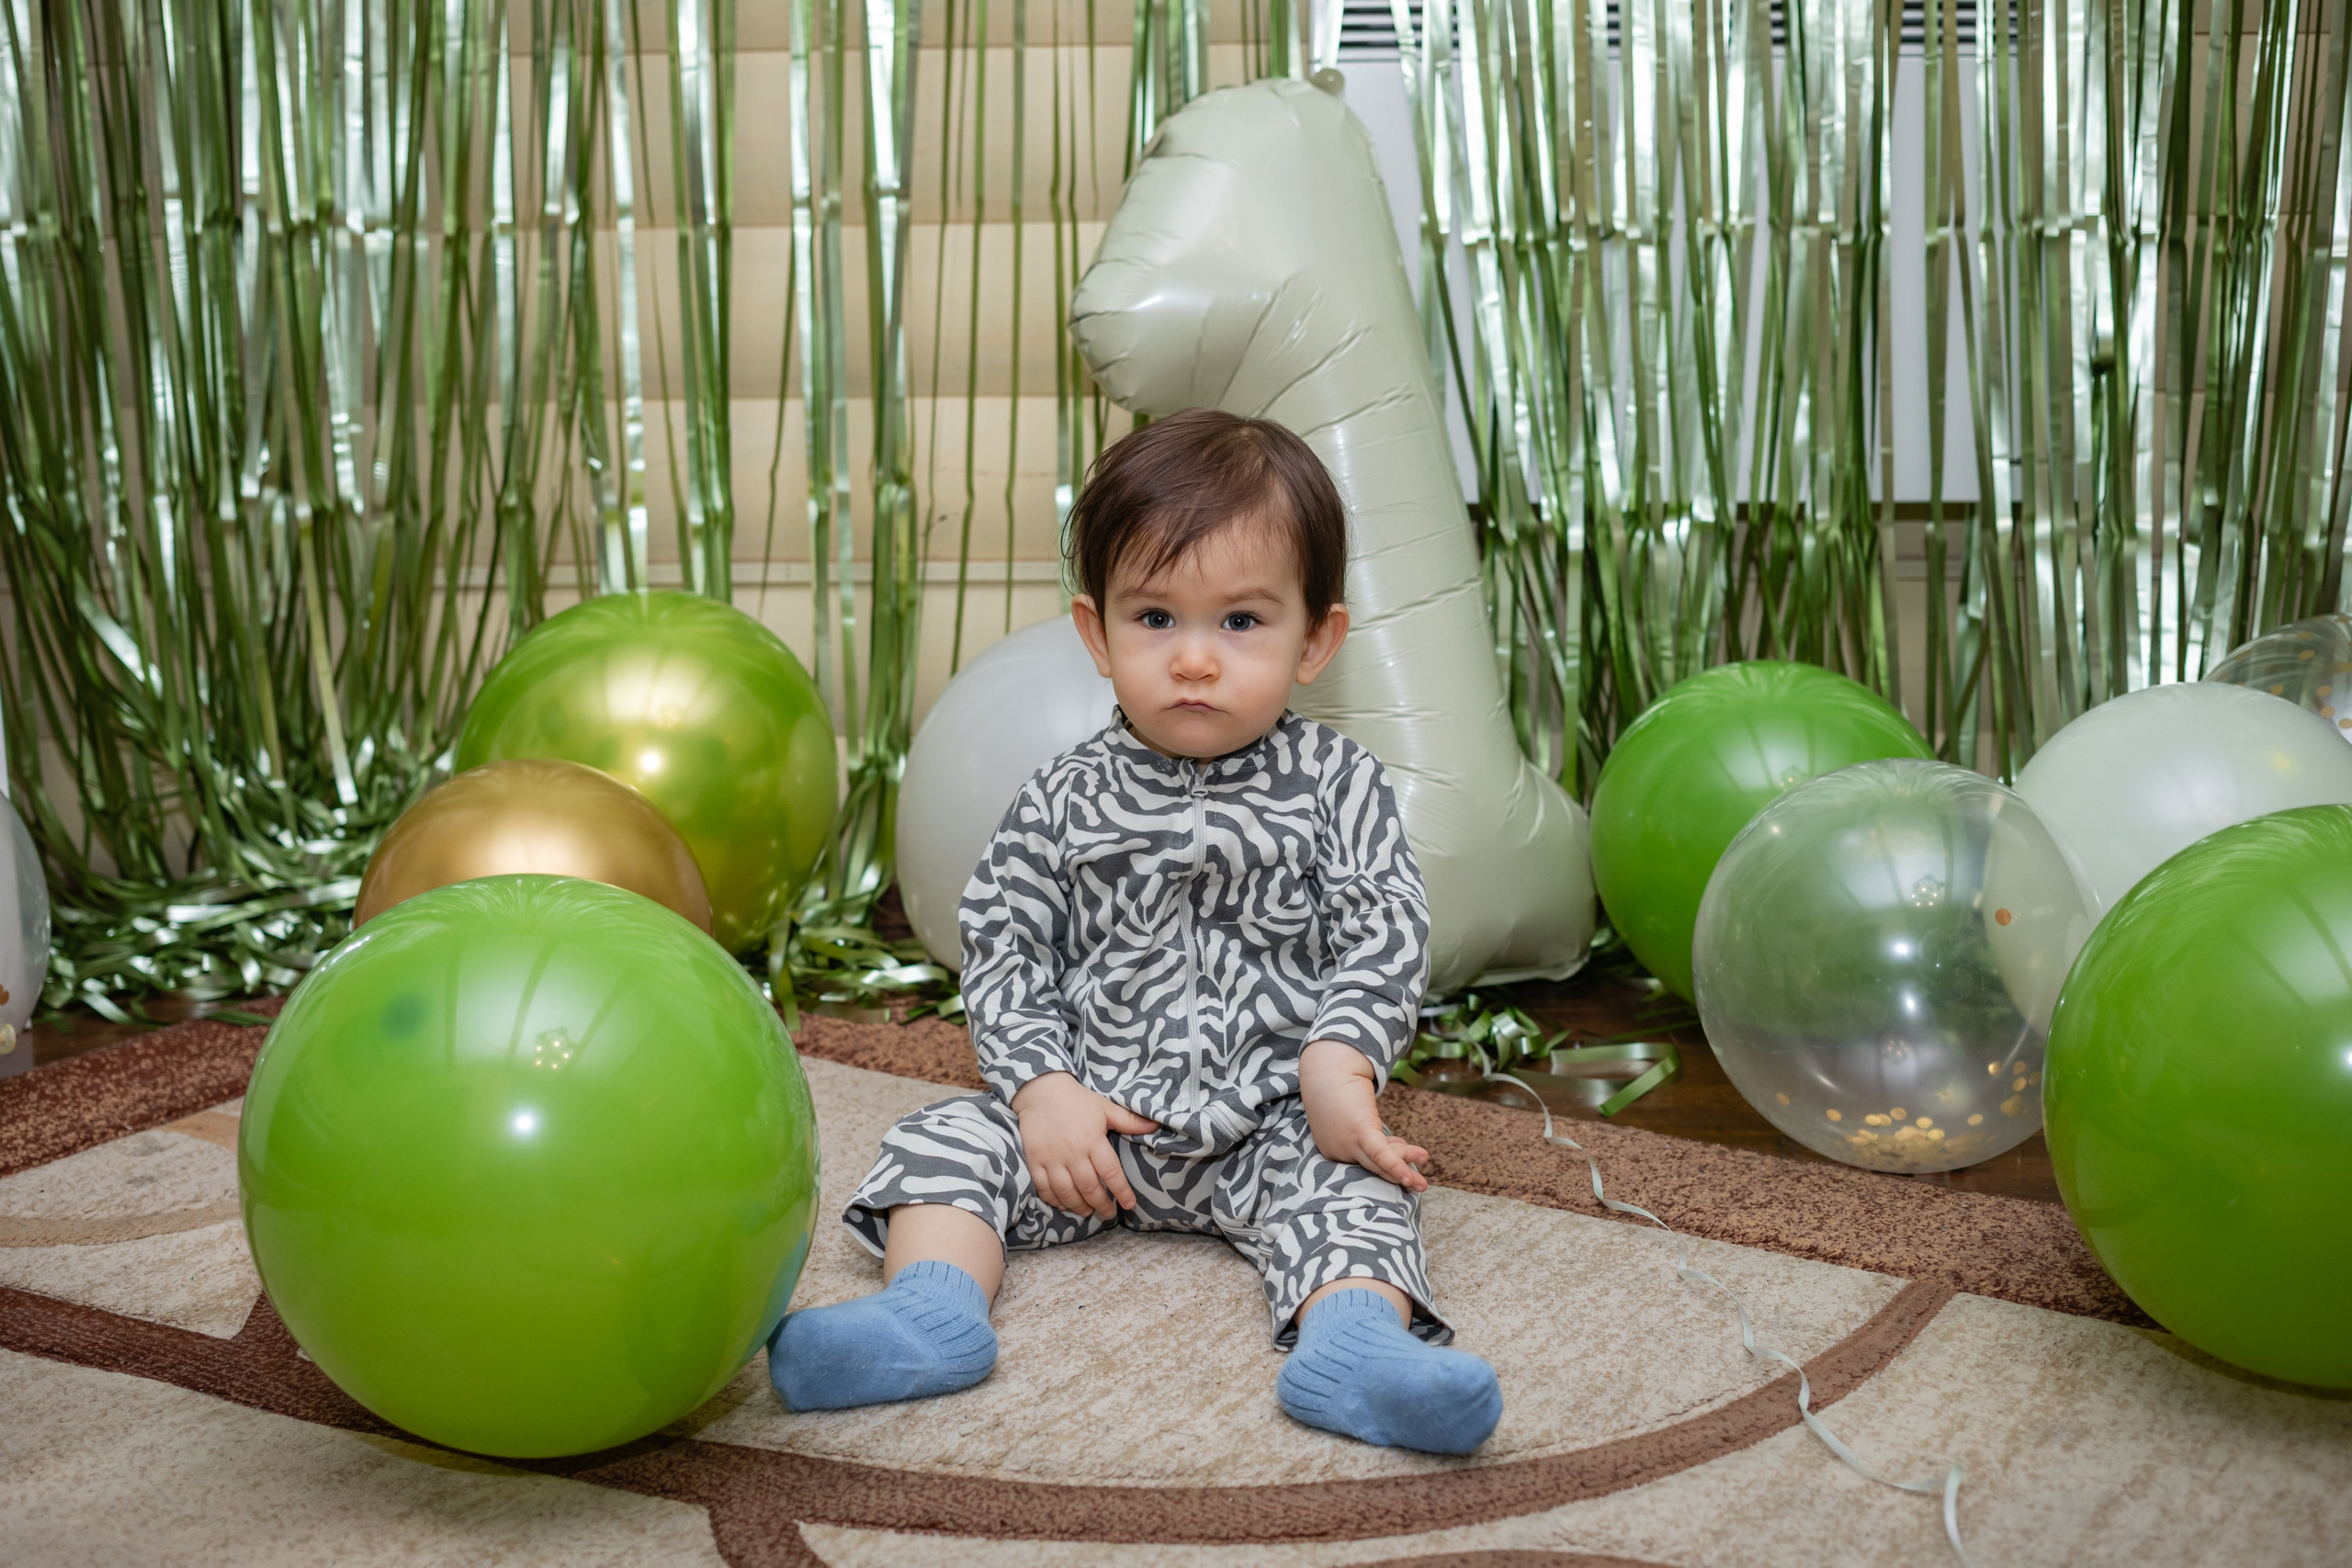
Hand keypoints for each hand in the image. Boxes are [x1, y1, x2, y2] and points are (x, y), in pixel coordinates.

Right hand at [1009, 1071, 1160, 1218]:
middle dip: (1101, 1204)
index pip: (1111, 1172)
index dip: (1121, 1191)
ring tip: (1087, 1212)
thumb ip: (1129, 1121)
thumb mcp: (1105, 1108)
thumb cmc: (1077, 1100)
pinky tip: (1062, 1204)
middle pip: (1089, 1187)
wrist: (1041, 1091)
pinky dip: (1053, 1200)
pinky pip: (1043, 1187)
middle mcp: (1073, 1152)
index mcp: (1092, 1140)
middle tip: (1109, 1213)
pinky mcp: (1035, 1160)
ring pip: (1066, 1192)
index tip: (1130, 1205)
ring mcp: (1052, 1158)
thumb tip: (1157, 1124)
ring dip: (1078, 1206)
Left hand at [1300, 1039, 1428, 1191]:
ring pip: (1381, 1162)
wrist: (1328, 1067)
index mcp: (1334, 1151)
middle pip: (1375, 1167)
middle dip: (1400, 1175)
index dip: (1388, 1160)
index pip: (1366, 1162)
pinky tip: (1409, 1177)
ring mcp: (1348, 1145)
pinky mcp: (1359, 1132)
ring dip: (1406, 1168)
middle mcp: (1339, 1153)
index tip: (1403, 1149)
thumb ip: (1368, 1132)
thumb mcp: (1352, 1117)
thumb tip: (1395, 1144)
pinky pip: (1382, 1155)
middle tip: (1419, 1185)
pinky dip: (1397, 1167)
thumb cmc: (1337, 1089)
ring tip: (1424, 1176)